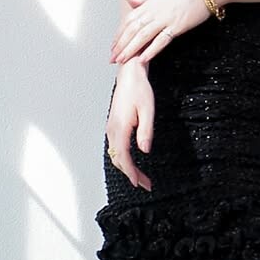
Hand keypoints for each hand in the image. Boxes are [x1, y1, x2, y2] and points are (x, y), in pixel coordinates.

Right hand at [106, 62, 153, 190]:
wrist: (129, 75)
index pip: (123, 156)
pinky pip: (116, 148)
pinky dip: (124, 159)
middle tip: (146, 184)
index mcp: (120, 127)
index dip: (131, 172)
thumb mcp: (147, 110)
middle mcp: (112, 130)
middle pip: (118, 159)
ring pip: (116, 155)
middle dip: (131, 174)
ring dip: (128, 168)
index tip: (138, 183)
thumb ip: (145, 131)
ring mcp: (111, 128)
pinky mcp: (114, 126)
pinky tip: (132, 163)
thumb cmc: (139, 89)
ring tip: (142, 177)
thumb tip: (145, 150)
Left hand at [110, 0, 211, 63]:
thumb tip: (130, 1)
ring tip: (122, 60)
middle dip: (121, 45)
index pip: (129, 21)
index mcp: (149, 4)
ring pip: (143, 36)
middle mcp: (154, 12)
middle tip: (112, 58)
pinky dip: (151, 50)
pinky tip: (143, 59)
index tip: (113, 45)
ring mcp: (165, 19)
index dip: (119, 34)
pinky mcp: (177, 26)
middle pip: (132, 30)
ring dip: (131, 50)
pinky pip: (161, 40)